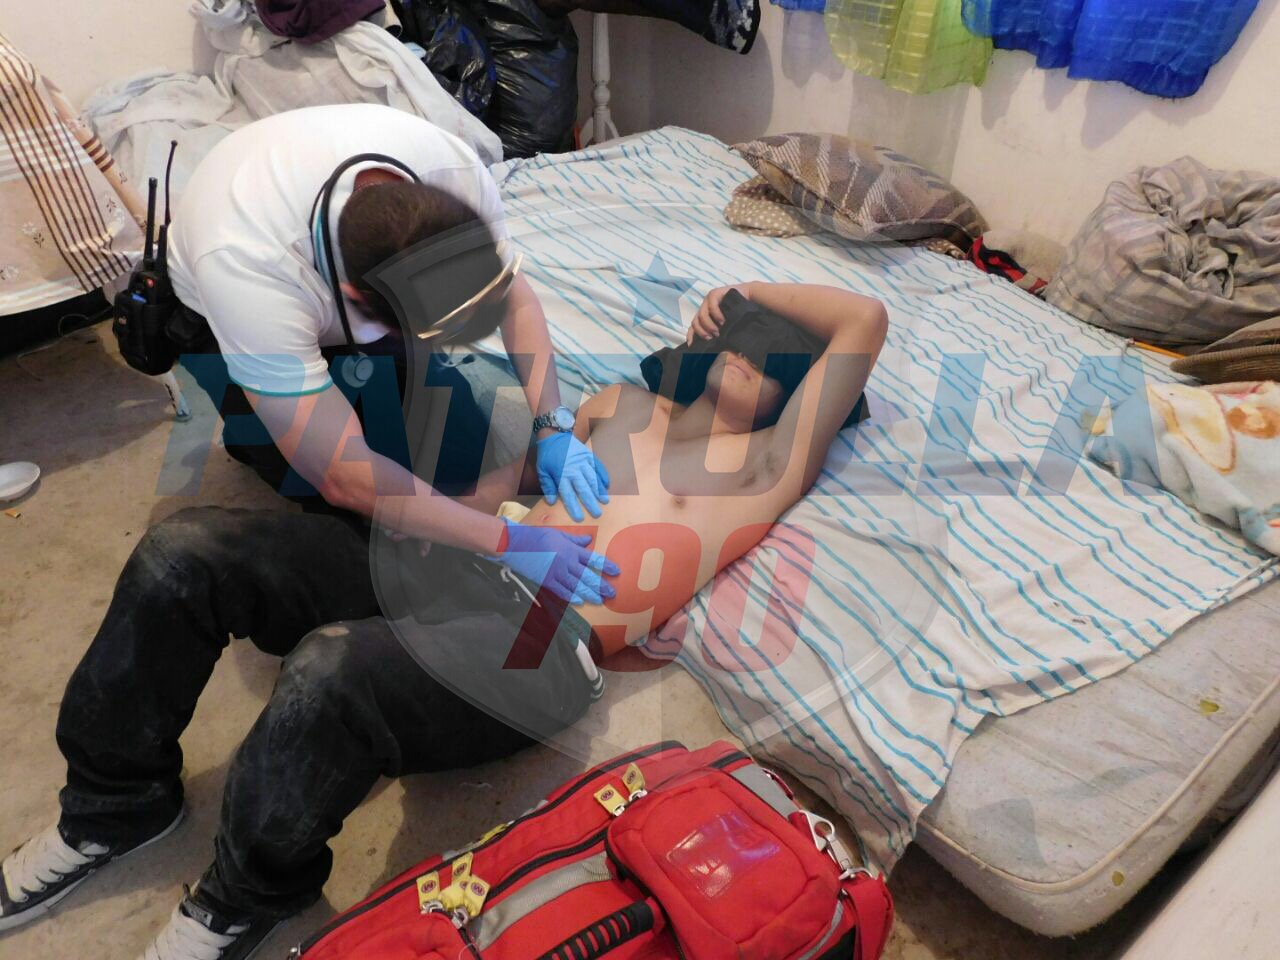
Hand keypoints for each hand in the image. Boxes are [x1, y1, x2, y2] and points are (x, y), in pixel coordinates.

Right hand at [495, 520, 618, 604]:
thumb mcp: (558, 533)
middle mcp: (566, 562)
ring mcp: (556, 573)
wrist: (515, 543)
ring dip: (589, 594)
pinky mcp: (545, 581)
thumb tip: (589, 540)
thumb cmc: (536, 535)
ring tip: (600, 600)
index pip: (593, 559)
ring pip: (577, 586)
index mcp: (570, 549)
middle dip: (601, 585)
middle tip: (612, 593)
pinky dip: (570, 597)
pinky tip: (580, 602)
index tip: (616, 572)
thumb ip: (574, 539)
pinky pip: (561, 591)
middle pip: (588, 576)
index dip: (606, 566)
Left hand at [536, 432, 609, 521]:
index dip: (574, 507)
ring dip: (599, 491)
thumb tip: (551, 502)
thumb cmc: (547, 456)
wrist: (554, 435)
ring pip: (593, 479)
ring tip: (605, 501)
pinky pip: (598, 467)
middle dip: (591, 503)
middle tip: (597, 514)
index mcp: (561, 475)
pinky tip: (607, 485)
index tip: (580, 518)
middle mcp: (574, 469)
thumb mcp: (542, 471)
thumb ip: (547, 486)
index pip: (569, 495)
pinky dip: (603, 476)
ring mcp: (583, 462)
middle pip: (584, 489)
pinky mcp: (589, 455)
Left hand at [688, 282, 753, 344]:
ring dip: (709, 326)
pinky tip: (722, 321)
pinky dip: (716, 315)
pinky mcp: (714, 293)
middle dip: (702, 332)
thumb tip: (718, 352)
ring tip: (718, 331)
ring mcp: (708, 300)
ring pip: (701, 315)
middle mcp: (703, 308)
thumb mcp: (727, 326)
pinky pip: (711, 306)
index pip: (693, 327)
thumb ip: (720, 334)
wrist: (748, 296)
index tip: (692, 346)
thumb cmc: (738, 313)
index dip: (690, 336)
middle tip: (711, 338)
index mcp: (704, 316)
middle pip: (695, 322)